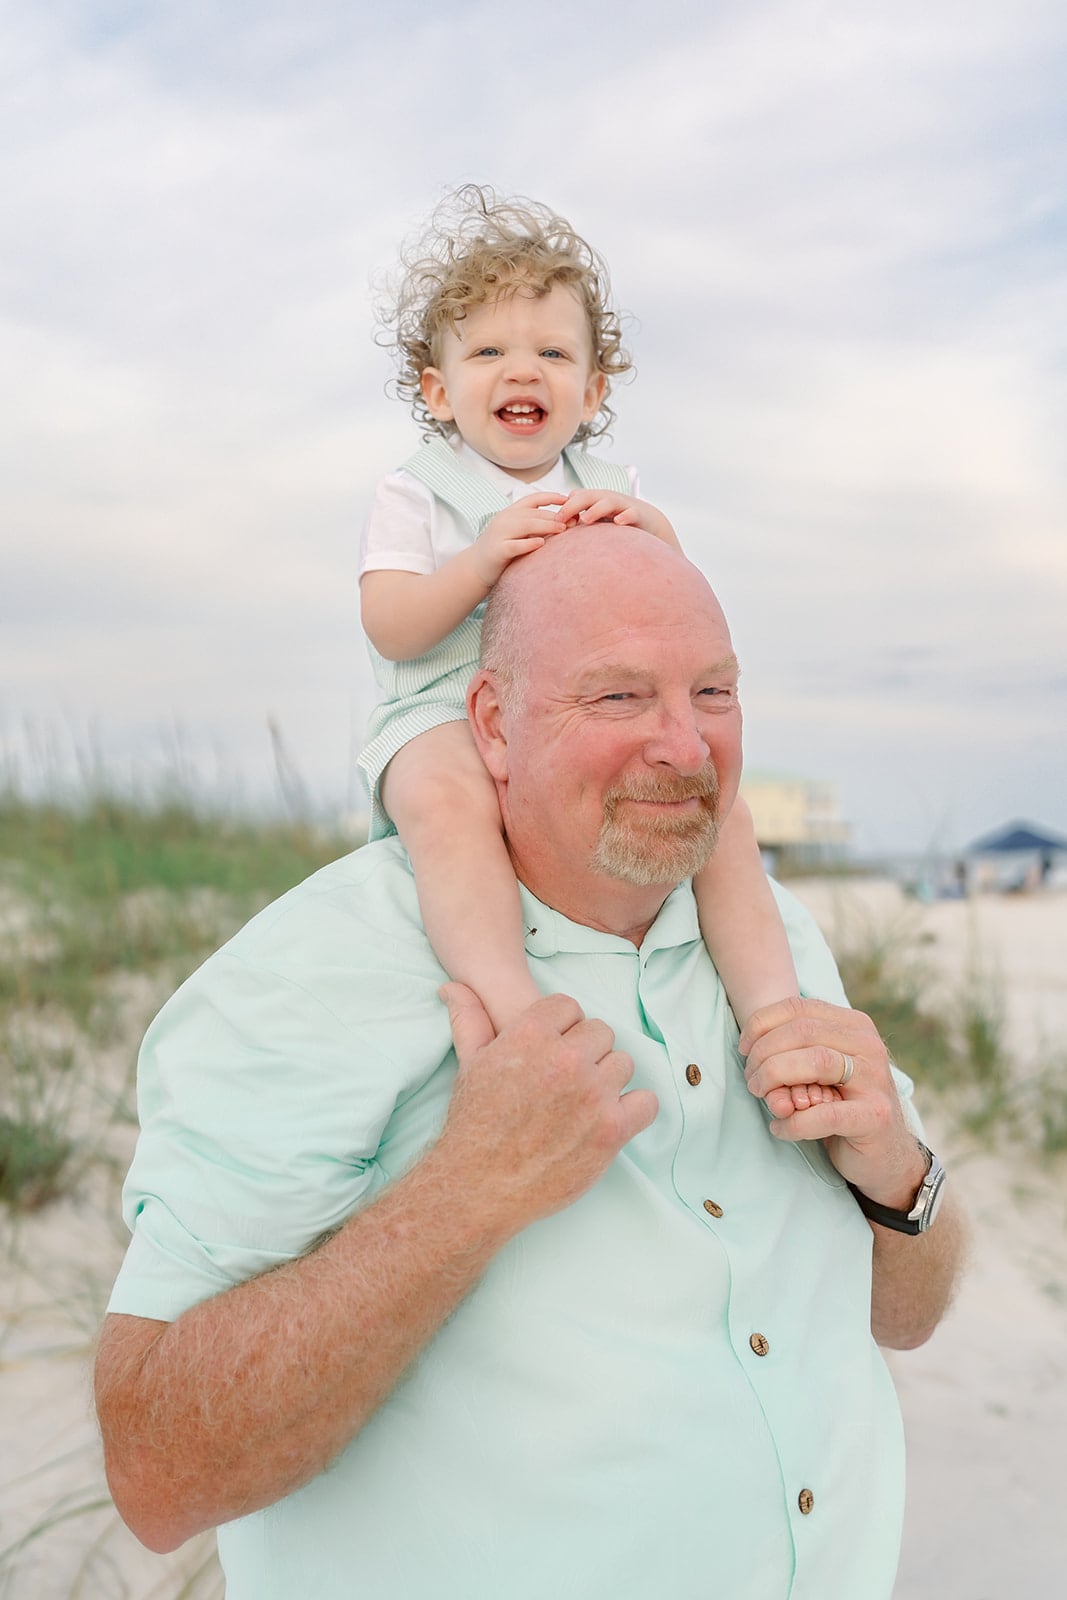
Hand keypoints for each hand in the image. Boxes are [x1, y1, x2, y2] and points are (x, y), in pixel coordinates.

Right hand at [437, 985, 657, 1233]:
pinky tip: (611, 1118)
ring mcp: (592, 1094)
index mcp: (531, 1035)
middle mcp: (566, 1059)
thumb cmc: (474, 1124)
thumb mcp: (469, 1064)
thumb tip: (453, 986)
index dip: (562, 1028)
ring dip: (608, 1080)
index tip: (552, 1050)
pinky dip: (634, 1110)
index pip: (569, 1007)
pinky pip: (646, 1102)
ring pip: (623, 1064)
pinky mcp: (612, 1130)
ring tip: (584, 1102)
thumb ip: (469, 1018)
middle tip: (567, 1081)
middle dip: (586, 1053)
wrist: (479, 1186)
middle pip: (601, 1033)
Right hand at [472, 493, 568, 586]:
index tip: (569, 498)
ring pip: (526, 525)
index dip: (551, 496)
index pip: (533, 499)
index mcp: (510, 513)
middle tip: (574, 520)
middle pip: (534, 513)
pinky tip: (541, 544)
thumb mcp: (517, 533)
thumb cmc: (502, 550)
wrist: (475, 568)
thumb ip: (534, 527)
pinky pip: (514, 545)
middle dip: (555, 515)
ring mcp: (500, 534)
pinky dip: (528, 544)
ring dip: (546, 526)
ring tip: (563, 529)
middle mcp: (505, 519)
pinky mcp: (497, 551)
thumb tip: (563, 523)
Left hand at [555, 490, 679, 547]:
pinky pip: (632, 513)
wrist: (649, 522)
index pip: (575, 499)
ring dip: (596, 509)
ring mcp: (623, 505)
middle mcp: (608, 499)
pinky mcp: (639, 514)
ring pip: (608, 502)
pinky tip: (619, 522)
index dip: (563, 508)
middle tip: (559, 519)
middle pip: (588, 496)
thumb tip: (555, 528)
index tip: (551, 523)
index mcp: (595, 500)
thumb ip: (578, 522)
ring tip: (586, 519)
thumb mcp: (596, 521)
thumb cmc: (616, 523)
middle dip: (573, 506)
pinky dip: (625, 516)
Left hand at [738, 996, 927, 1206]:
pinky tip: (780, 1128)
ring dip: (776, 1079)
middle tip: (751, 1080)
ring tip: (764, 1098)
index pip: (799, 1008)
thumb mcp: (817, 1071)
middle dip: (765, 1054)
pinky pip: (824, 1113)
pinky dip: (793, 1122)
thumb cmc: (840, 1106)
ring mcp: (875, 1079)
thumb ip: (791, 1054)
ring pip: (816, 1062)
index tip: (744, 1048)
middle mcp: (869, 1045)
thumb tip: (751, 1056)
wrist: (884, 1155)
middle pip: (802, 1032)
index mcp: (854, 1025)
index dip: (761, 1024)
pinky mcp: (875, 1116)